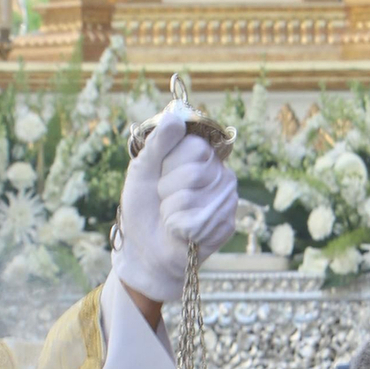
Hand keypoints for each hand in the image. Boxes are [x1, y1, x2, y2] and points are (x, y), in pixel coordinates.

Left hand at [115, 107, 237, 304]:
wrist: (145, 250)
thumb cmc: (144, 208)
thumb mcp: (142, 170)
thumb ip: (157, 144)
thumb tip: (174, 118)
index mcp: (203, 155)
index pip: (194, 145)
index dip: (169, 163)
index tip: (160, 175)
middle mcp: (220, 174)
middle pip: (194, 173)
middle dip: (167, 190)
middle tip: (164, 200)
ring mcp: (227, 200)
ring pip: (192, 198)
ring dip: (170, 211)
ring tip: (171, 216)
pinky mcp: (226, 225)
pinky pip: (195, 222)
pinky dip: (177, 229)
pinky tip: (180, 232)